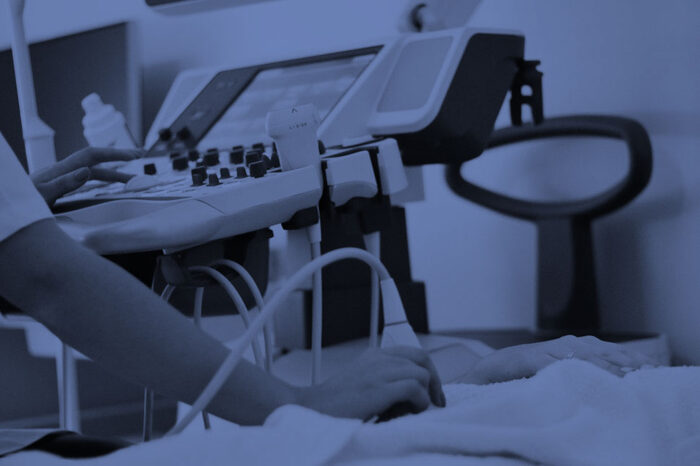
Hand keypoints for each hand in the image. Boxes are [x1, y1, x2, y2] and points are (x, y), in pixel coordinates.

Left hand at [31, 147, 141, 205]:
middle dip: (119, 161)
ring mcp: (59, 179)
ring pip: (91, 172)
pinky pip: (85, 180)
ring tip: (129, 180)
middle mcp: (61, 172)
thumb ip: (64, 184)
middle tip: (139, 162)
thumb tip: (87, 171)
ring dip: (112, 174)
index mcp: (60, 171)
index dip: (114, 154)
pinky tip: (105, 187)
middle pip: (96, 162)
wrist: (7, 212)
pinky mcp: (57, 188)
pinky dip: (100, 181)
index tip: (133, 156)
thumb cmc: (20, 205)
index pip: (93, 155)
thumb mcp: (41, 196)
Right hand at [296, 346, 445, 420]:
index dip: (430, 372)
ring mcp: (378, 372)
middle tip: (435, 402)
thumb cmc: (336, 404)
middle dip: (434, 382)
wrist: (310, 410)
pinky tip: (406, 413)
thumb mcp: (364, 382)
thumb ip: (386, 380)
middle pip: (422, 359)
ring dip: (423, 395)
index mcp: (375, 355)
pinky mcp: (379, 388)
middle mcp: (378, 359)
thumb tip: (416, 393)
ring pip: (421, 374)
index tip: (433, 393)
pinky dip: (418, 403)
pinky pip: (415, 389)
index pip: (414, 353)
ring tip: (410, 411)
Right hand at [462, 335, 657, 383]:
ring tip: (621, 376)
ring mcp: (548, 349)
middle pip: (599, 351)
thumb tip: (613, 380)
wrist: (496, 367)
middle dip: (622, 361)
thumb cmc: (531, 370)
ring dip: (602, 365)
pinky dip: (570, 369)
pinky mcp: (533, 358)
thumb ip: (581, 369)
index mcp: (574, 345)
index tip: (649, 368)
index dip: (628, 358)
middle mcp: (565, 343)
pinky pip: (555, 364)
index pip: (608, 350)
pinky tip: (582, 375)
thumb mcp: (561, 369)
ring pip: (581, 356)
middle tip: (643, 372)